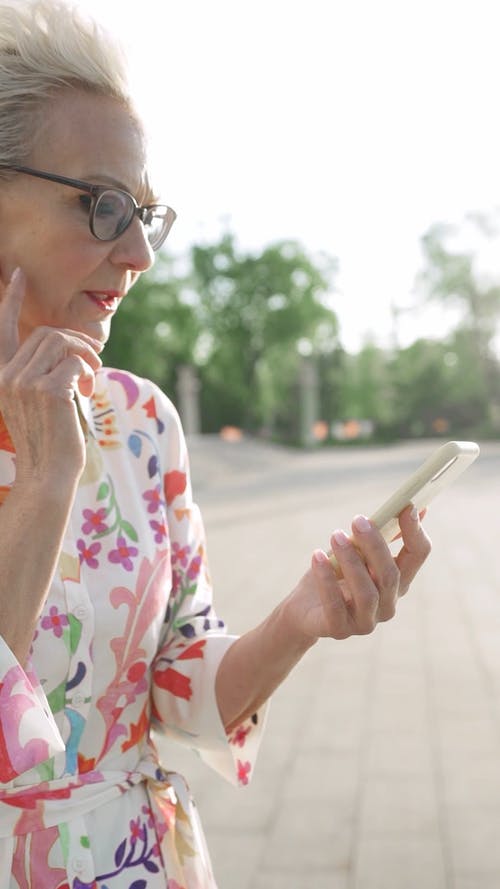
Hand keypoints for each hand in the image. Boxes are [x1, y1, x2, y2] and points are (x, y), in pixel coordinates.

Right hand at [0, 268, 102, 481]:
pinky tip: (88, 391)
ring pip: (62, 343)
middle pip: (47, 333)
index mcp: (3, 377)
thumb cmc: (51, 442)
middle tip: (95, 360)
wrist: (48, 475)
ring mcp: (25, 383)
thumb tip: (76, 352)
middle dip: (76, 340)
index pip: (3, 330)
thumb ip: (46, 374)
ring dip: (85, 355)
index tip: (19, 275)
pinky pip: (76, 363)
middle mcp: (8, 377)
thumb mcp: (41, 402)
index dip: (12, 300)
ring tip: (92, 376)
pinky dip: (88, 372)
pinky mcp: (49, 391)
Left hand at [285, 505, 430, 640]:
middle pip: (390, 575)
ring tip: (335, 536)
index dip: (414, 532)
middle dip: (375, 545)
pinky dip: (326, 580)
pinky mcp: (340, 630)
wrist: (304, 608)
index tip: (405, 506)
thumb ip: (382, 534)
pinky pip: (335, 606)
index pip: (417, 556)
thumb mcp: (357, 551)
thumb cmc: (335, 574)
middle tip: (358, 520)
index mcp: (398, 581)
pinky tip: (317, 557)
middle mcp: (388, 604)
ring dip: (350, 561)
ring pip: (366, 592)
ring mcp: (366, 621)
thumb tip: (411, 506)